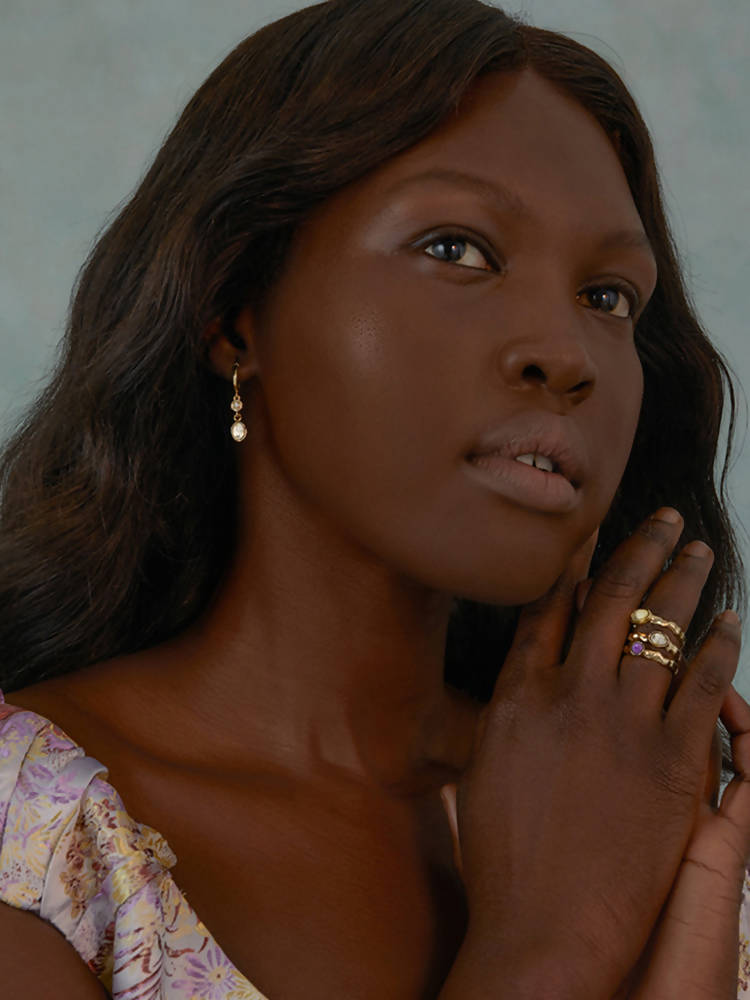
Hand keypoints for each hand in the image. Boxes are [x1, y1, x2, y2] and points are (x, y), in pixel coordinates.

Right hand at [447, 509, 741, 997]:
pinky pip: (704, 684)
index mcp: (517, 695)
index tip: (595, 535)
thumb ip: (506, 712)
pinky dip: (720, 646)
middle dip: (640, 550)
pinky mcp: (672, 759)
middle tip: (665, 521)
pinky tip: (731, 622)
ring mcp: (622, 722)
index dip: (575, 565)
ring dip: (685, 581)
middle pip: (609, 599)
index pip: (548, 608)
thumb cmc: (504, 860)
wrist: (543, 930)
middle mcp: (569, 693)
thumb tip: (525, 673)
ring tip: (701, 551)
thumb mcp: (483, 769)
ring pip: (659, 627)